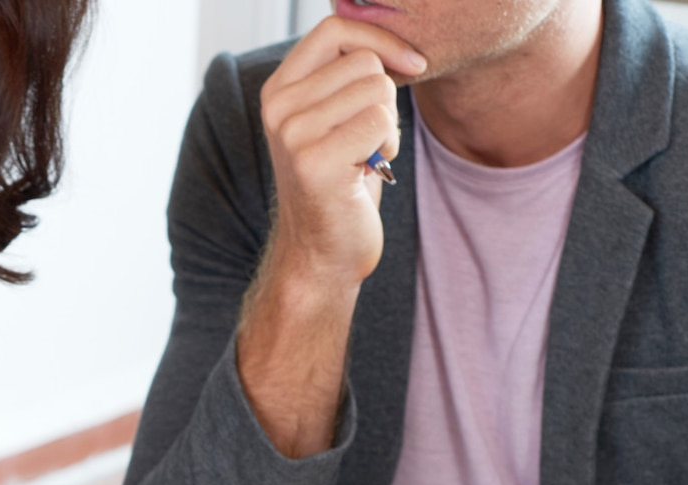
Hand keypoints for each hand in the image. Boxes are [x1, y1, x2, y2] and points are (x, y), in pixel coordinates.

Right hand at [259, 18, 425, 289]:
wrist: (322, 254)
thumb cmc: (339, 184)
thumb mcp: (333, 119)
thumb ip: (343, 76)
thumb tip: (390, 32)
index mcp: (278, 90)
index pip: (334, 28)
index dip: (381, 39)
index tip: (410, 65)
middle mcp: (277, 108)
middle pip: (364, 61)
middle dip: (385, 97)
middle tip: (366, 140)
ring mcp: (291, 134)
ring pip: (377, 89)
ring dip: (387, 125)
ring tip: (364, 156)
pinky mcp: (314, 161)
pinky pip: (381, 121)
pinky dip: (388, 146)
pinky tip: (367, 171)